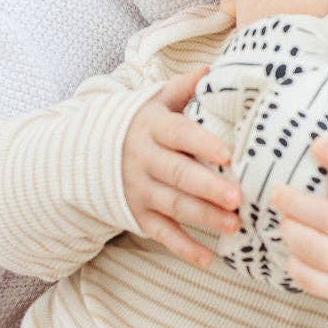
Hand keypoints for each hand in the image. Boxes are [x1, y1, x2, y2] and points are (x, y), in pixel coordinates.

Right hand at [122, 66, 242, 268]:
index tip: (227, 154)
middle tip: (237, 197)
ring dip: (203, 217)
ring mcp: (140, 190)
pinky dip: (184, 248)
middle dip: (207, 187)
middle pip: (177, 174)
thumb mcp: (157, 100)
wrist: (90, 153)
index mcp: (153, 127)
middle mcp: (144, 159)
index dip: (202, 144)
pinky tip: (208, 258)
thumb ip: (184, 87)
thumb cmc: (144, 123)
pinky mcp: (139, 215)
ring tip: (234, 225)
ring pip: (173, 205)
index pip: (180, 135)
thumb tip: (211, 69)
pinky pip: (162, 234)